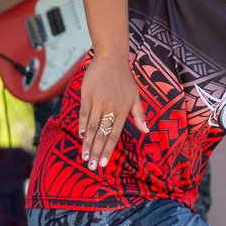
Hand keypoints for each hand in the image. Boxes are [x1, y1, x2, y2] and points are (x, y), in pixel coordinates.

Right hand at [78, 55, 148, 170]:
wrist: (112, 59)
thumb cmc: (124, 78)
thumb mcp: (135, 96)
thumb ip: (139, 115)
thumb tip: (146, 131)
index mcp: (123, 110)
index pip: (114, 135)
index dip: (108, 150)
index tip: (104, 164)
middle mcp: (111, 108)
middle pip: (102, 134)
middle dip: (96, 152)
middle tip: (92, 167)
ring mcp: (98, 102)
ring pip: (92, 126)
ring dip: (87, 143)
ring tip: (84, 157)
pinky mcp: (87, 95)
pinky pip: (83, 113)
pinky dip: (81, 125)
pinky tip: (80, 136)